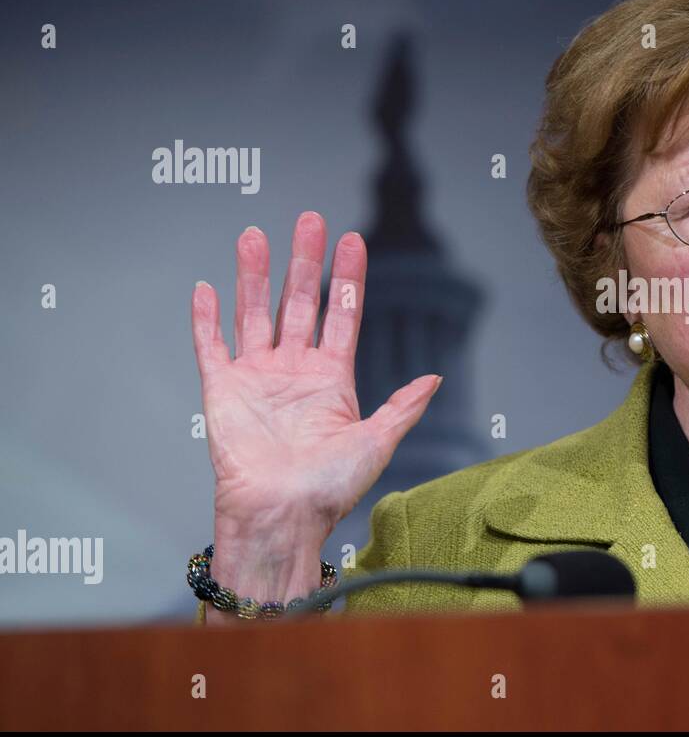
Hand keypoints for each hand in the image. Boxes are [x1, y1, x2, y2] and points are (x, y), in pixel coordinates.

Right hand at [191, 211, 440, 553]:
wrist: (281, 516)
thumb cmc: (329, 489)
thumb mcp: (376, 442)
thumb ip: (402, 406)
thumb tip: (434, 378)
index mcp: (333, 380)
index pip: (342, 315)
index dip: (347, 278)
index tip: (352, 240)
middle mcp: (295, 372)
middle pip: (300, 302)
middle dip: (306, 261)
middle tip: (310, 219)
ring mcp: (257, 378)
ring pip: (255, 313)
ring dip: (255, 275)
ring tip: (256, 235)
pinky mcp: (222, 391)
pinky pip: (211, 347)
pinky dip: (206, 319)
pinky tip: (208, 287)